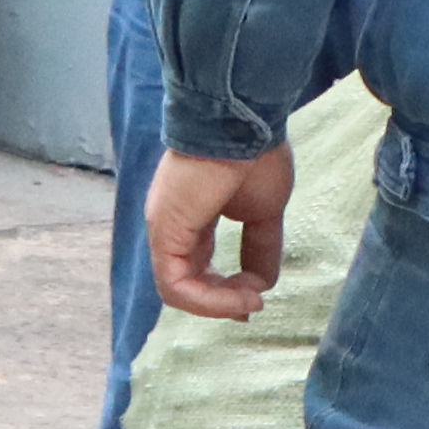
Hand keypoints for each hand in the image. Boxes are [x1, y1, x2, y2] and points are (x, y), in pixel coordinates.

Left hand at [147, 143, 299, 322]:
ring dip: (219, 305)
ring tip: (251, 301)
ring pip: (178, 290)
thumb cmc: (254, 155)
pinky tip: (243, 297)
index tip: (256, 295)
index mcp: (191, 218)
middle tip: (252, 305)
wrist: (244, 124)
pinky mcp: (164, 232)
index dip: (224, 290)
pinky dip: (209, 301)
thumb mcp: (263, 211)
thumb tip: (263, 283)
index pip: (196, 267)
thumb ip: (260, 246)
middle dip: (221, 302)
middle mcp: (171, 225)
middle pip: (186, 281)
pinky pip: (176, 285)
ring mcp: (164, 228)